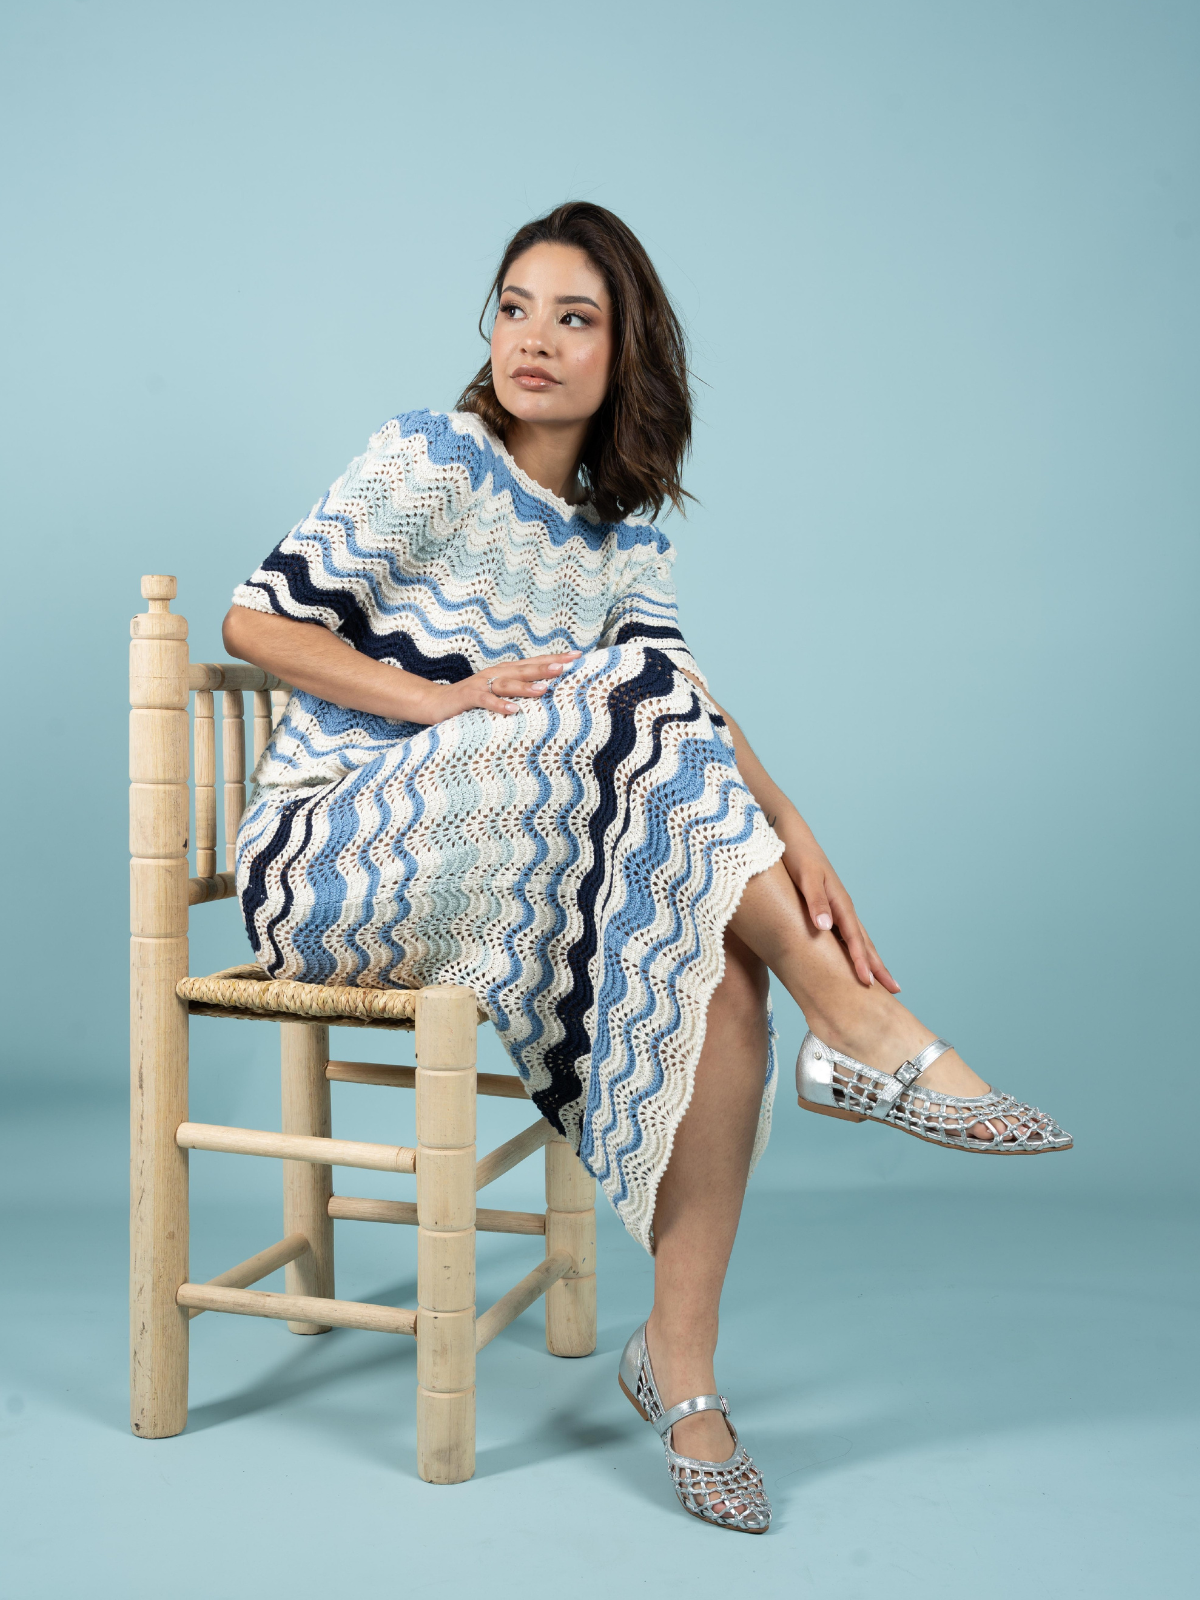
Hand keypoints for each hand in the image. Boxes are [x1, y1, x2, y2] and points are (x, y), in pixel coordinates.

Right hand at [436, 650, 582, 718]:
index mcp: (505, 671)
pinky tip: (513, 710)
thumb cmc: (472, 700)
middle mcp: (496, 673)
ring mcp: (482, 684)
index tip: (578, 655)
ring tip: (544, 689)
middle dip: (545, 666)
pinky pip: (486, 701)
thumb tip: (549, 691)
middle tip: (566, 666)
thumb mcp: (499, 692)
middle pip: (524, 669)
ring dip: (525, 686)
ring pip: (507, 683)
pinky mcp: (469, 698)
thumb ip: (519, 690)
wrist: (436, 703)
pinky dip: (499, 705)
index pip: (534, 662)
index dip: (555, 657)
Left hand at [781, 829, 899, 992]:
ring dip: (870, 959)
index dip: (860, 961)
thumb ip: (815, 902)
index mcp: (840, 903)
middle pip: (864, 942)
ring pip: (858, 939)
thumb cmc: (797, 856)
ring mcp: (838, 908)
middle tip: (894, 990)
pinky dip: (854, 949)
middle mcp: (843, 907)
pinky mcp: (829, 907)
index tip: (868, 983)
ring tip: (880, 979)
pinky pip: (846, 934)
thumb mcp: (805, 877)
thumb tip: (825, 928)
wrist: (792, 836)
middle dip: (878, 966)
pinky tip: (853, 958)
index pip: (853, 939)